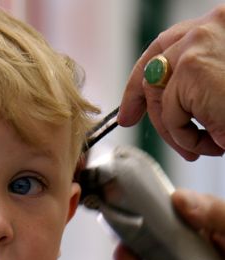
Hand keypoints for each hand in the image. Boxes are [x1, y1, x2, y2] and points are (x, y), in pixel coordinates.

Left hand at [117, 5, 224, 160]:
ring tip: (204, 146)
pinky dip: (188, 138)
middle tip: (139, 126)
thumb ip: (202, 78)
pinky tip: (215, 142)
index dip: (142, 75)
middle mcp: (206, 28)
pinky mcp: (191, 70)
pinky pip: (172, 116)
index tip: (132, 105)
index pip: (166, 44)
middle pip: (153, 69)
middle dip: (145, 105)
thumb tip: (167, 97)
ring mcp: (196, 47)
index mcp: (219, 26)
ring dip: (178, 129)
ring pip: (161, 98)